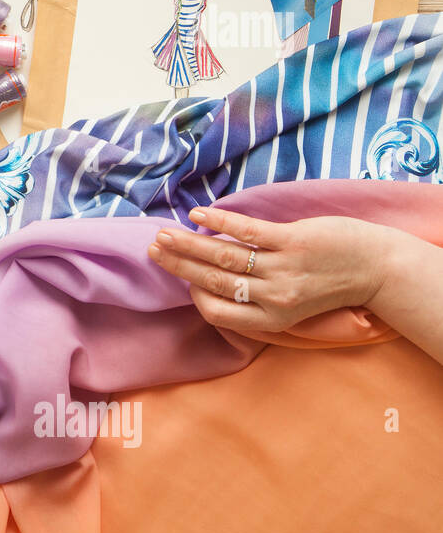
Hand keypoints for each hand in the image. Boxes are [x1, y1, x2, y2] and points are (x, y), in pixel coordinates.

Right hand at [147, 205, 397, 332]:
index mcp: (272, 318)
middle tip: (154, 250)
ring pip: (223, 256)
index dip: (195, 294)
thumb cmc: (332, 285)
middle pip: (212, 280)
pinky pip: (246, 231)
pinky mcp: (292, 240)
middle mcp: (274, 297)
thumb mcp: (294, 307)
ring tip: (165, 235)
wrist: (378, 268)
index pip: (217, 310)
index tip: (184, 279)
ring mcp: (282, 268)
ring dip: (188, 244)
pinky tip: (198, 215)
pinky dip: (219, 221)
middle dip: (178, 265)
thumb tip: (214, 285)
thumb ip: (257, 300)